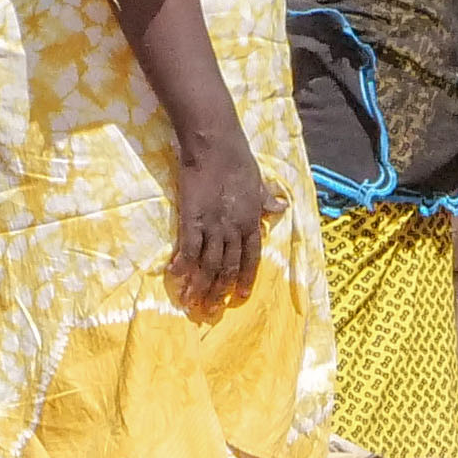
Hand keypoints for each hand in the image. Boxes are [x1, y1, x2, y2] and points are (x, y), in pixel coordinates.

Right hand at [168, 132, 272, 310]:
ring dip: (201, 286)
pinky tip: (175, 278)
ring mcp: (213, 226)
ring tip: (193, 304)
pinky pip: (187, 249)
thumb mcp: (259, 181)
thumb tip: (281, 206)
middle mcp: (234, 229)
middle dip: (220, 291)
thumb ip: (267, 199)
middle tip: (212, 311)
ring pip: (208, 265)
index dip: (246, 279)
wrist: (216, 146)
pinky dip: (182, 265)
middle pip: (228, 268)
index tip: (240, 297)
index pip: (251, 258)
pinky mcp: (192, 220)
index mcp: (252, 222)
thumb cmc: (238, 160)